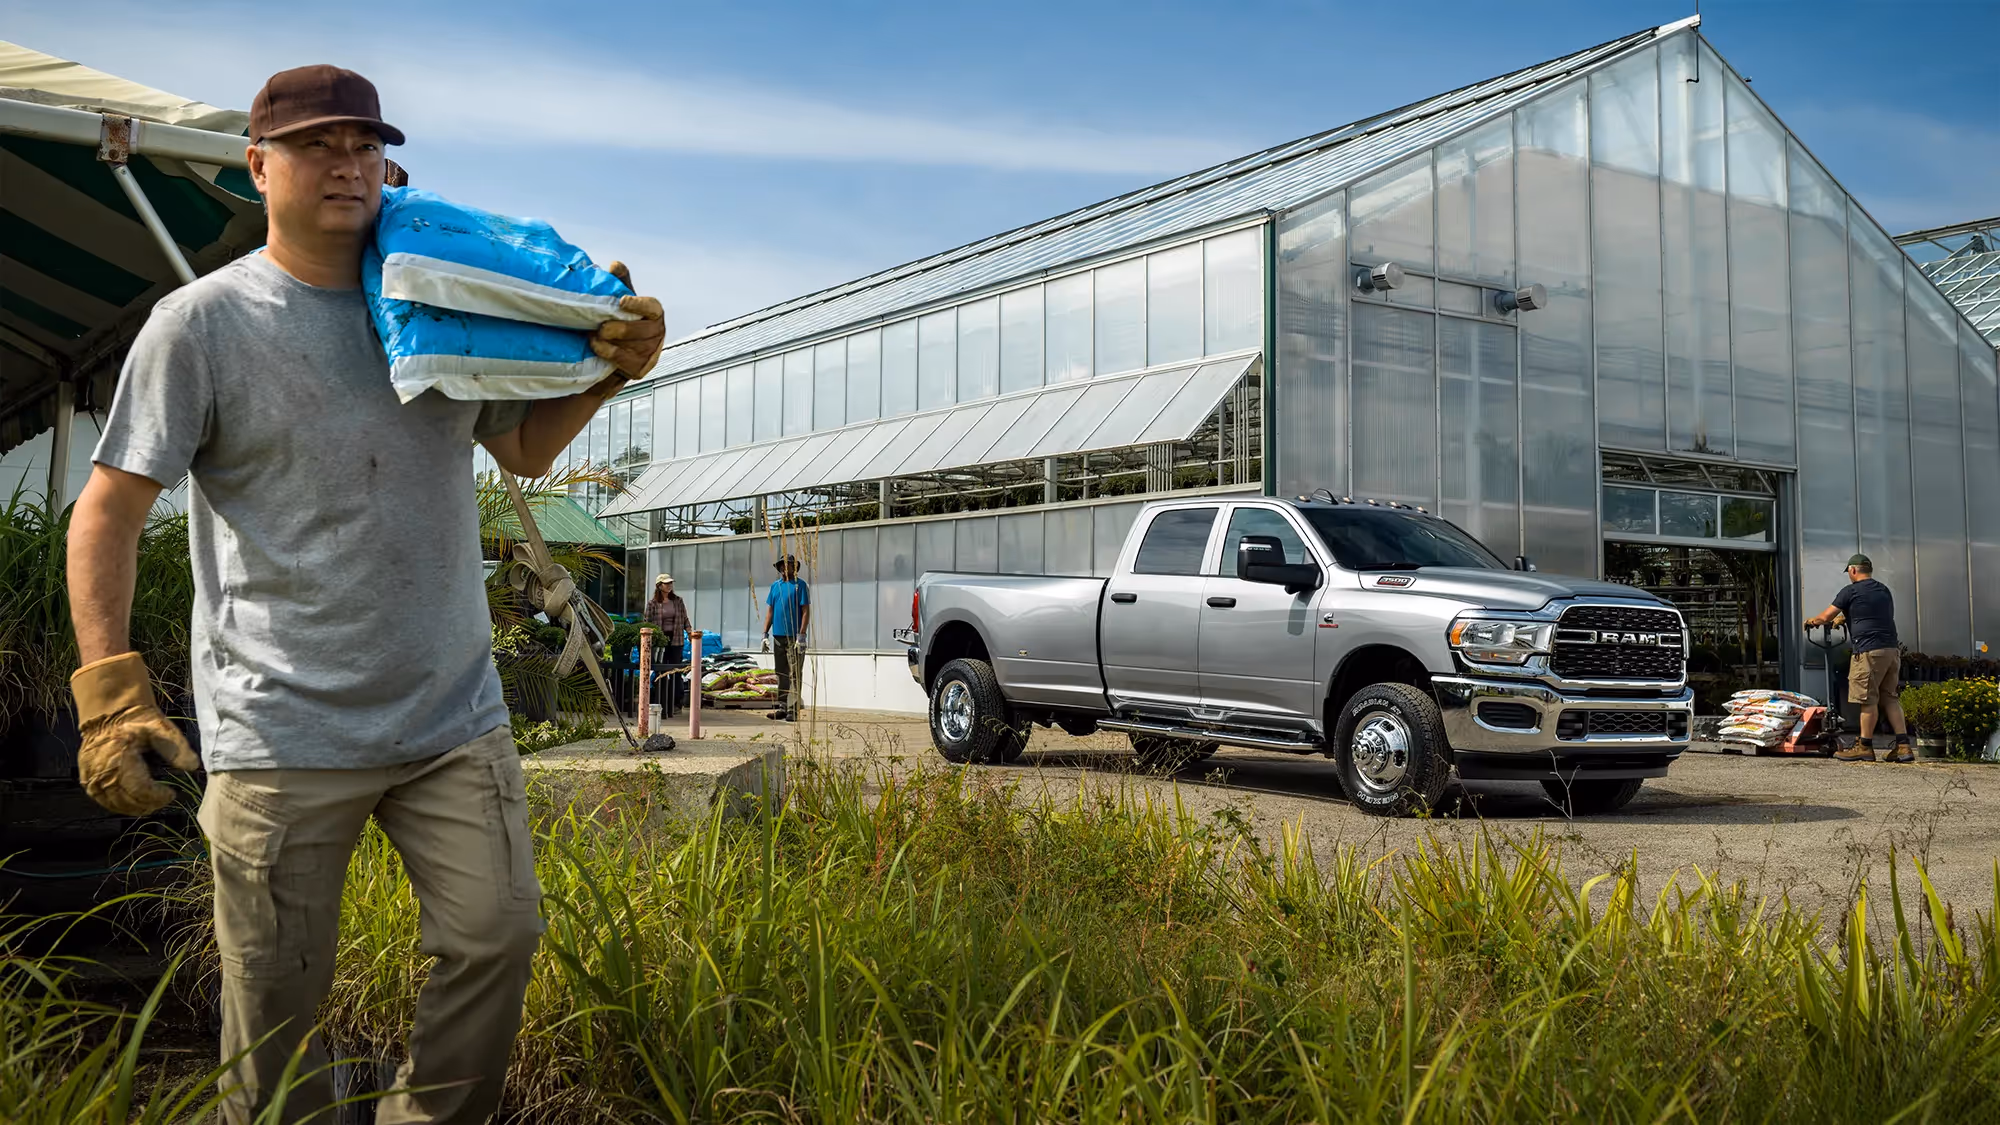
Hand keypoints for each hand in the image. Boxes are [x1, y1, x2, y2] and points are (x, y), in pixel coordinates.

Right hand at [71, 652, 198, 815]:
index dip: (157, 797)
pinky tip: (133, 800)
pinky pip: (102, 799)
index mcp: (120, 760)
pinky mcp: (86, 778)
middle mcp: (102, 773)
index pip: (140, 790)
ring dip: (134, 807)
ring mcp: (91, 777)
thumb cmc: (137, 721)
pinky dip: (119, 803)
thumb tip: (193, 766)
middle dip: (148, 804)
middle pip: (127, 801)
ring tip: (152, 801)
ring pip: (114, 804)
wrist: (109, 712)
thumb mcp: (160, 729)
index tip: (172, 793)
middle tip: (163, 799)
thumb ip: (177, 749)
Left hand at [589, 261, 665, 380]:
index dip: (638, 304)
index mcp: (654, 313)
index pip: (651, 307)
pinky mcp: (639, 368)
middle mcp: (657, 333)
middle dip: (619, 329)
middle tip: (601, 327)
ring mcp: (650, 353)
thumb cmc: (623, 322)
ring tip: (593, 335)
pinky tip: (596, 346)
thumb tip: (615, 265)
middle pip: (639, 331)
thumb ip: (621, 282)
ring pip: (630, 346)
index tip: (622, 301)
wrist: (620, 355)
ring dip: (608, 341)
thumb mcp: (623, 301)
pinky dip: (606, 352)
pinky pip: (622, 360)